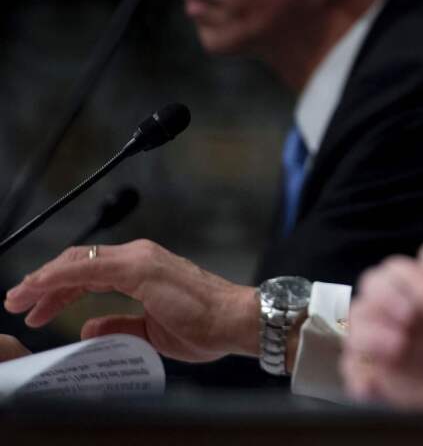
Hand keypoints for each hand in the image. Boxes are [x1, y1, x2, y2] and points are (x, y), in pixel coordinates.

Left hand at [4, 240, 258, 361]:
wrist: (235, 321)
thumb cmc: (206, 325)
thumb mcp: (151, 330)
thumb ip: (119, 324)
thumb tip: (89, 327)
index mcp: (144, 268)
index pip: (89, 271)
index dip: (57, 287)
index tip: (34, 306)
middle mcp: (140, 256)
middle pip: (78, 262)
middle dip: (43, 282)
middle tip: (17, 302)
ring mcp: (140, 260)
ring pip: (79, 262)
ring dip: (45, 279)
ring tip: (20, 298)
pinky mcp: (140, 268)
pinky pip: (90, 267)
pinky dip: (61, 276)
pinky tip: (41, 288)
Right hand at [341, 240, 422, 445]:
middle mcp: (410, 298)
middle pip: (383, 276)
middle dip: (394, 291)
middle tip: (414, 315)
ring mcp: (388, 332)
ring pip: (360, 314)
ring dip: (372, 327)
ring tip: (398, 346)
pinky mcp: (375, 369)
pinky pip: (352, 364)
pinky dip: (359, 372)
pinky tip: (376, 385)